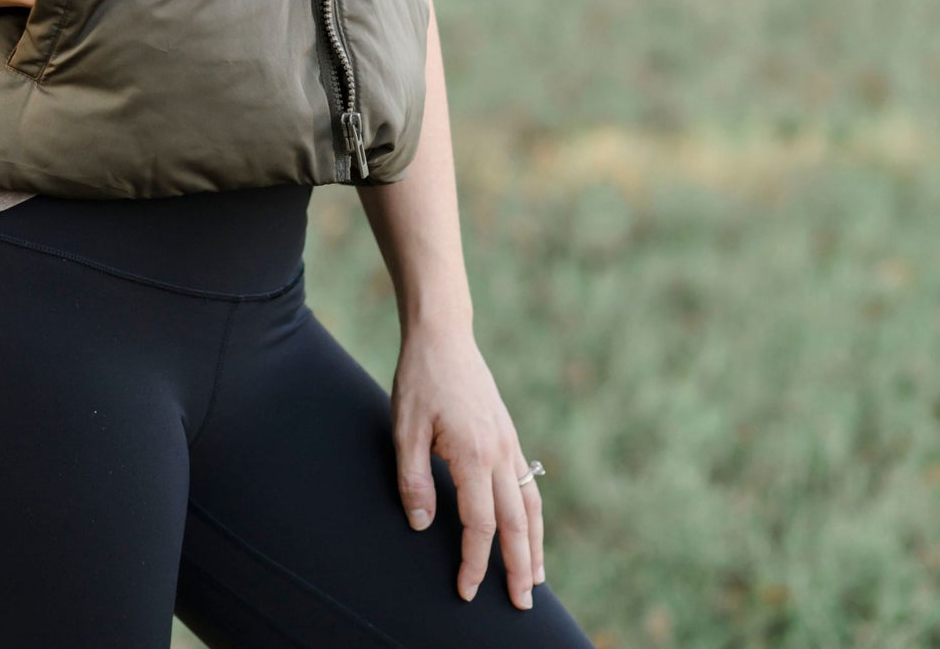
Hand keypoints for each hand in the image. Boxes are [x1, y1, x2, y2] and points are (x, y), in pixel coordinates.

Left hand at [391, 322, 544, 608]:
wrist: (443, 335)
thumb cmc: (420, 379)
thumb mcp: (405, 427)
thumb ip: (413, 479)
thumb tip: (420, 525)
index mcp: (474, 453)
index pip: (480, 524)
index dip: (474, 562)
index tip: (465, 590)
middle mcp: (500, 452)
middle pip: (516, 523)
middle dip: (518, 567)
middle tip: (522, 604)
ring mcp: (508, 442)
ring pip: (530, 505)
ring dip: (533, 545)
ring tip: (535, 579)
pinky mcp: (508, 434)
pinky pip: (528, 484)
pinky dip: (532, 516)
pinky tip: (528, 530)